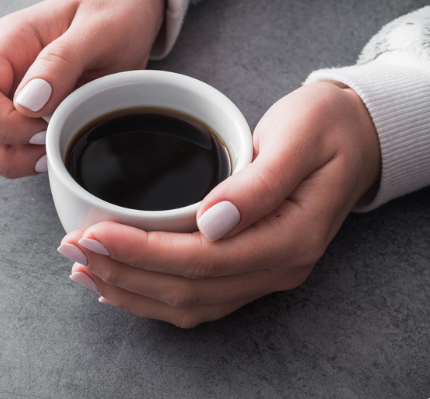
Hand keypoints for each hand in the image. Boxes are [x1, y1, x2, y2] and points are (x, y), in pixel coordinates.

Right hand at [0, 0, 165, 177]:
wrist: (126, 9)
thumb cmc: (115, 13)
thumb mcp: (100, 29)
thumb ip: (60, 61)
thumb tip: (26, 103)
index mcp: (10, 40)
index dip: (3, 124)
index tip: (44, 127)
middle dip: (3, 149)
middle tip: (48, 147)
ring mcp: (4, 88)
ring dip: (8, 158)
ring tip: (48, 153)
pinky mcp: (17, 108)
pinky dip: (19, 158)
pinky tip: (49, 150)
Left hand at [58, 82, 380, 327]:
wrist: (357, 134)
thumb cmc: (326, 127)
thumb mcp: (297, 138)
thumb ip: (257, 184)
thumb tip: (210, 222)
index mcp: (291, 238)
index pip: (202, 260)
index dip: (142, 252)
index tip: (95, 233)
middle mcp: (278, 268)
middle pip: (188, 290)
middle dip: (124, 273)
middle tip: (74, 248)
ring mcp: (267, 273)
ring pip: (189, 303)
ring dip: (131, 290)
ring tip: (84, 268)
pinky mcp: (252, 267)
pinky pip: (198, 297)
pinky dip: (152, 294)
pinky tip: (119, 282)